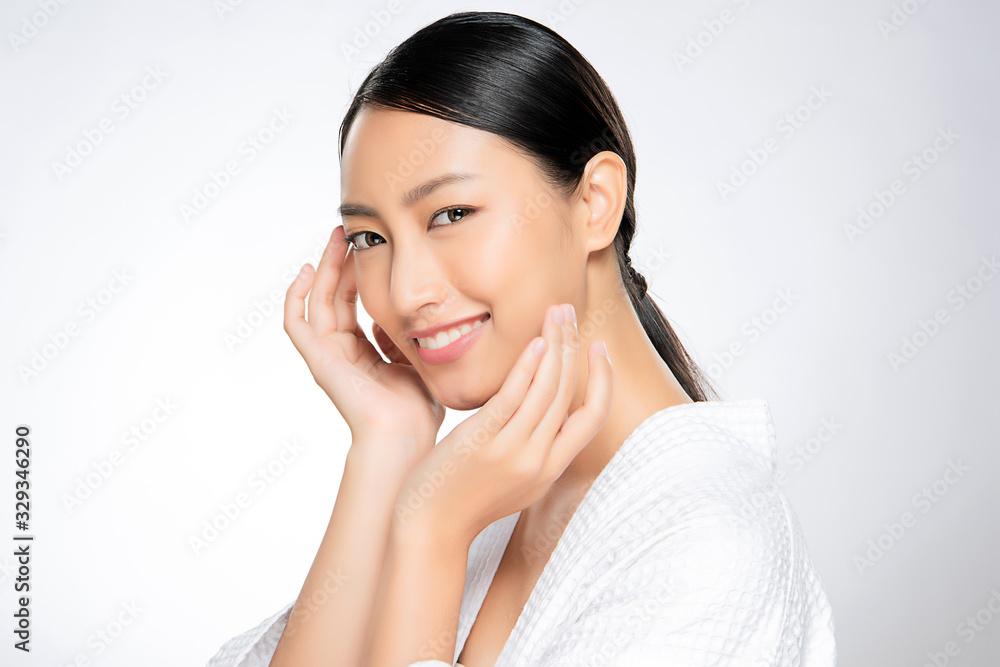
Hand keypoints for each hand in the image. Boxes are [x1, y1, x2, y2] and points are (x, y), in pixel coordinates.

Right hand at [283, 225, 444, 467]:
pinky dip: (296, 296)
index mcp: (364, 354)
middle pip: (334, 296)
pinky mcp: (318, 359)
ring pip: (317, 301)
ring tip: (335, 239)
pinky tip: (309, 270)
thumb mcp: (416, 361)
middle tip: (349, 232)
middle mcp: (341, 353)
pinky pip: (296, 323)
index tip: (369, 247)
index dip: (358, 274)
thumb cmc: (417, 409)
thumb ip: (403, 338)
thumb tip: (401, 317)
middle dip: (341, 263)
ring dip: (325, 268)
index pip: (354, 304)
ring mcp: (327, 356)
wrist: (405, 436)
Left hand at [393, 303, 612, 543]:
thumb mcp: (513, 478)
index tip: (598, 348)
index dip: (603, 379)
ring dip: (556, 345)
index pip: (594, 416)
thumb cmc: (464, 499)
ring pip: (549, 390)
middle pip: (570, 393)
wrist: (430, 529)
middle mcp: (540, 460)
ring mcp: (513, 451)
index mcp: (551, 469)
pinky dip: (528, 367)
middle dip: (574, 346)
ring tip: (554, 314)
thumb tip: (538, 410)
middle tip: (569, 311)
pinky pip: (514, 398)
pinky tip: (534, 343)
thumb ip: (531, 446)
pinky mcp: (484, 442)